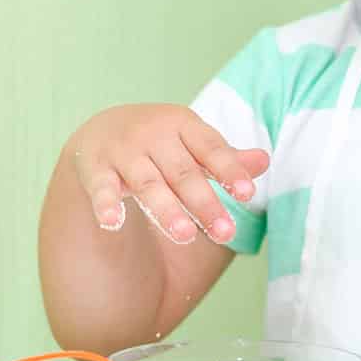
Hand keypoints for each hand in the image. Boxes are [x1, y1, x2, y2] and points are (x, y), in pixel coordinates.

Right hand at [67, 104, 268, 245]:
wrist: (102, 128)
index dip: (229, 170)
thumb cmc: (162, 142)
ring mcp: (123, 151)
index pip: (211, 149)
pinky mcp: (95, 169)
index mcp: (183, 124)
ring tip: (185, 236)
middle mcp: (153, 134)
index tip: (247, 194)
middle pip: (183, 173)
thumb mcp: (193, 143)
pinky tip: (112, 223)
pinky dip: (105, 205)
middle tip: (226, 233)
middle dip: (204, 203)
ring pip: (148, 184)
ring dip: (166, 209)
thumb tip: (265, 160)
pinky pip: (101, 188)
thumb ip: (226, 157)